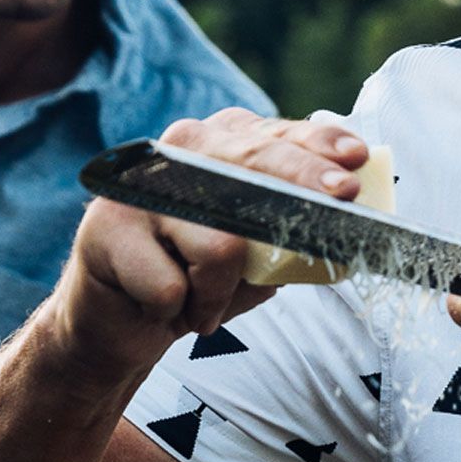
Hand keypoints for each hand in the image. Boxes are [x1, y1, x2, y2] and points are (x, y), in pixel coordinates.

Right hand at [52, 110, 372, 377]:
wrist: (121, 324)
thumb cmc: (197, 280)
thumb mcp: (258, 254)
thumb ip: (291, 229)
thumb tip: (349, 219)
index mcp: (219, 144)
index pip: (275, 136)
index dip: (318, 148)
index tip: (356, 162)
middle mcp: (179, 151)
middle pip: (252, 165)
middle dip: (304, 184)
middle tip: (342, 202)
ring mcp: (139, 187)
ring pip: (220, 244)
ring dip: (221, 294)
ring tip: (204, 304)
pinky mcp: (104, 229)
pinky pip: (173, 286)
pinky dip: (182, 311)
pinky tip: (163, 308)